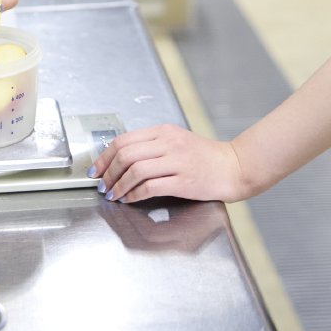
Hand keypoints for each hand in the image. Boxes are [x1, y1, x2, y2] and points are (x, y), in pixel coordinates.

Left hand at [89, 124, 247, 203]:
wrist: (233, 167)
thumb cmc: (205, 156)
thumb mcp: (176, 140)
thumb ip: (151, 145)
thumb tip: (120, 157)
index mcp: (163, 131)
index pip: (124, 140)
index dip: (104, 156)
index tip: (96, 169)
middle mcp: (169, 143)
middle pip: (126, 154)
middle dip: (108, 172)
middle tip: (102, 184)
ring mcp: (177, 162)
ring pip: (135, 170)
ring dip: (119, 185)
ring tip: (113, 194)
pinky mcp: (184, 181)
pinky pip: (150, 187)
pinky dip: (134, 194)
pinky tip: (129, 199)